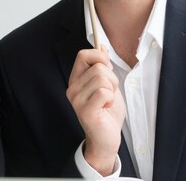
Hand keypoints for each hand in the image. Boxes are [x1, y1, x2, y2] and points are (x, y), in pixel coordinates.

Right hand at [66, 47, 124, 175]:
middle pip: (98, 67)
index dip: (99, 56)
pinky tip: (106, 108)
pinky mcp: (85, 110)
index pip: (83, 55)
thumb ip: (103, 67)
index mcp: (76, 80)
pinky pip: (104, 92)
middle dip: (112, 79)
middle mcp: (72, 88)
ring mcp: (77, 99)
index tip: (107, 67)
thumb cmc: (107, 112)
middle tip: (109, 93)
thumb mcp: (107, 84)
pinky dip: (111, 99)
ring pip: (102, 78)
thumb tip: (102, 46)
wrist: (107, 139)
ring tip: (107, 102)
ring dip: (112, 90)